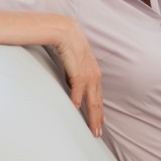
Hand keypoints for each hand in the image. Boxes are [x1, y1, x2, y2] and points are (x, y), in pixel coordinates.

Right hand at [54, 19, 103, 137]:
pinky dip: (77, 98)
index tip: (100, 122)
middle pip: (97, 99)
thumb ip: (73, 73)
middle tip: (97, 132)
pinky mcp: (77, 66)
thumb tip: (71, 85)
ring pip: (91, 96)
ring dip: (92, 114)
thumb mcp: (70, 61)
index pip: (98, 93)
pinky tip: (76, 109)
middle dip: (98, 117)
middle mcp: (93, 71)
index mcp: (92, 70)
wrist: (60, 27)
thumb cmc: (65, 44)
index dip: (99, 109)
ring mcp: (87, 70)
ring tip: (92, 128)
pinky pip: (78, 86)